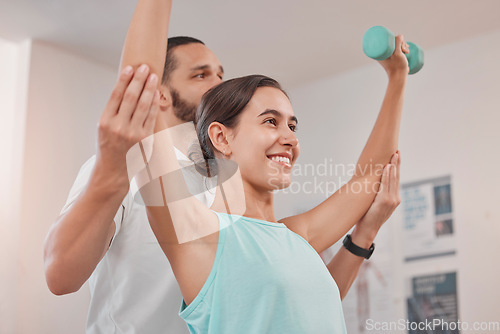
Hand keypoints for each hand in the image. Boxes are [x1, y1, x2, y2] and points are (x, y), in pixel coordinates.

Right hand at [95, 65, 159, 185]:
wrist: (113, 170)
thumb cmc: (108, 145)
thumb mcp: (104, 127)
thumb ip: (114, 109)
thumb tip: (127, 87)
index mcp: (105, 121)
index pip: (116, 95)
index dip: (124, 80)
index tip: (130, 68)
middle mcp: (118, 127)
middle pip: (131, 97)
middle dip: (139, 80)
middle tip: (145, 67)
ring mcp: (132, 133)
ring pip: (143, 106)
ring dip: (149, 89)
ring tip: (153, 76)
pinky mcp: (144, 139)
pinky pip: (151, 117)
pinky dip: (155, 104)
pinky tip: (156, 93)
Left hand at [352, 151, 400, 242]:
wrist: (367, 229)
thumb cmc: (367, 215)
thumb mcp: (374, 202)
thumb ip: (377, 192)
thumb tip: (371, 181)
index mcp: (393, 197)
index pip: (396, 179)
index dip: (397, 167)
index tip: (397, 156)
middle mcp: (395, 198)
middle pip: (396, 177)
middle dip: (397, 163)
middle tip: (397, 151)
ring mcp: (392, 200)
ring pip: (393, 179)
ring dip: (394, 166)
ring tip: (394, 155)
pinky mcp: (385, 201)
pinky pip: (386, 185)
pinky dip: (387, 175)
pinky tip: (387, 167)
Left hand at [378, 35, 409, 76]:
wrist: (398, 77)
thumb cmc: (397, 66)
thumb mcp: (397, 53)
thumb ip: (398, 43)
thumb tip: (400, 35)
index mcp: (379, 52)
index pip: (388, 40)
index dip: (397, 40)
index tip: (402, 47)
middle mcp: (383, 53)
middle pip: (393, 42)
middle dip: (402, 43)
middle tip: (405, 50)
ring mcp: (388, 56)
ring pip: (396, 45)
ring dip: (404, 46)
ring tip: (407, 52)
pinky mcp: (393, 58)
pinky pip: (398, 50)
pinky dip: (403, 49)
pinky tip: (407, 50)